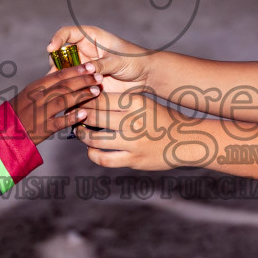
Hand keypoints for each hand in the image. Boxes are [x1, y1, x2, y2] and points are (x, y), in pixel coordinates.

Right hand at [10, 65, 102, 144]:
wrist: (2, 134)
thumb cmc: (18, 114)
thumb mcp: (29, 96)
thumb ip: (46, 88)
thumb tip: (66, 79)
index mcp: (34, 87)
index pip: (58, 75)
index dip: (76, 69)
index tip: (90, 65)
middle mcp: (37, 97)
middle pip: (63, 85)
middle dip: (83, 79)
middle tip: (98, 76)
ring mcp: (39, 113)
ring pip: (63, 99)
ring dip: (81, 94)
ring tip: (96, 91)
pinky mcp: (41, 129)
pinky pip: (59, 122)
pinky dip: (72, 117)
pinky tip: (85, 114)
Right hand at [47, 25, 148, 85]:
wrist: (144, 76)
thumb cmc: (134, 60)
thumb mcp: (118, 61)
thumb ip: (102, 65)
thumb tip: (87, 69)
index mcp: (90, 37)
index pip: (67, 33)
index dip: (56, 39)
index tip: (51, 48)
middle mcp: (82, 51)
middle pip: (60, 54)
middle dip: (55, 64)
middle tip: (55, 75)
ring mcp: (82, 66)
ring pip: (64, 72)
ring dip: (62, 80)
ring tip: (63, 88)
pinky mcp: (85, 81)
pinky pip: (73, 85)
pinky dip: (70, 91)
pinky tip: (69, 98)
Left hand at [76, 84, 210, 171]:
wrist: (186, 140)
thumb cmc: (162, 119)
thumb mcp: (144, 103)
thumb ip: (120, 103)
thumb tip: (90, 102)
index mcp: (136, 102)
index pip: (99, 98)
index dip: (83, 99)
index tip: (74, 100)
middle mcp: (133, 121)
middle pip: (93, 116)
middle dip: (78, 115)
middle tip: (71, 115)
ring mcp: (133, 142)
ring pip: (94, 139)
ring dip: (82, 135)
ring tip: (79, 131)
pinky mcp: (134, 160)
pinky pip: (104, 159)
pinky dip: (93, 154)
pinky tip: (91, 150)